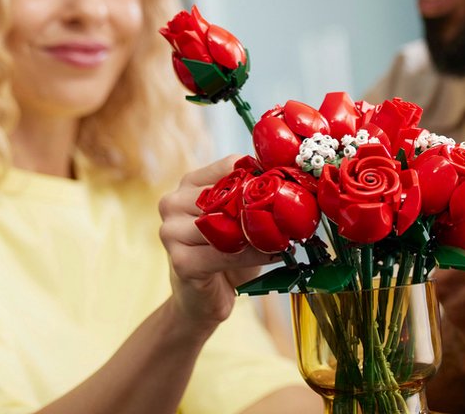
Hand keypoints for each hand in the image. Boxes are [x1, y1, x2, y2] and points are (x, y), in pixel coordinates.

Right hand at [158, 155, 278, 329]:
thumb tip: (291, 179)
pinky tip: (273, 255)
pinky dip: (253, 255)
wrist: (202, 299)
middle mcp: (173, 202)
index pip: (229, 165)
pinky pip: (225, 253)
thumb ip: (250, 196)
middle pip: (226, 193)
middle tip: (294, 213)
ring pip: (226, 224)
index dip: (262, 175)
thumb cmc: (224, 252)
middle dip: (262, 205)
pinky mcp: (180, 261)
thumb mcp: (236, 218)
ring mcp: (171, 231)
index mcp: (188, 183)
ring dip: (261, 232)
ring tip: (287, 236)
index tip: (289, 186)